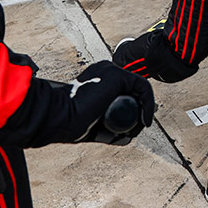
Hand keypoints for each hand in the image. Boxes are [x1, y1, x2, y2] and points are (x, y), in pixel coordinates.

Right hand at [0, 62, 155, 148]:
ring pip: (139, 90)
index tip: (132, 127)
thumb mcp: (93, 122)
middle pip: (133, 91)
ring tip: (135, 128)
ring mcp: (111, 70)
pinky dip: (148, 104)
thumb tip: (127, 137)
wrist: (59, 119)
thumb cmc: (69, 124)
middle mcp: (105, 71)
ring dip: (141, 111)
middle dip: (137, 111)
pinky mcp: (117, 75)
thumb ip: (108, 124)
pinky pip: (142, 88)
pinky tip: (144, 120)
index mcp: (97, 79)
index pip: (123, 92)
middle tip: (135, 129)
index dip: (132, 109)